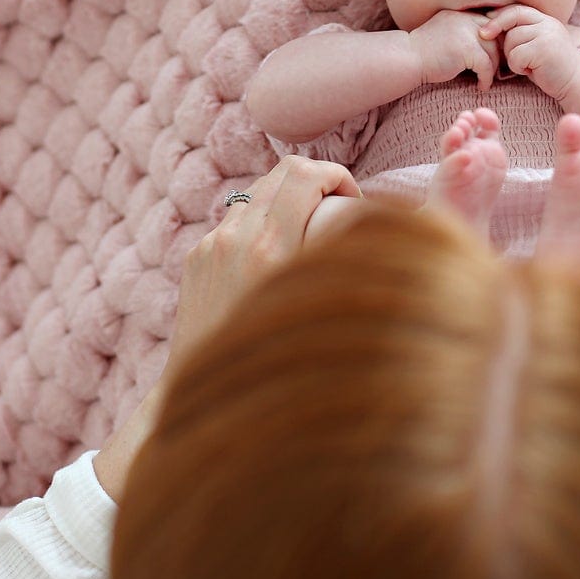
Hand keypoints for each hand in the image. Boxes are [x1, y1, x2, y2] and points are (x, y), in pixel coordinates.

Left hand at [166, 156, 360, 386]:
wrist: (209, 406)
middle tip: (338, 212)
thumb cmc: (278, 371)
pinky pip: (236, 220)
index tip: (354, 203)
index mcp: (269, 249)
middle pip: (281, 172)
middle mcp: (235, 240)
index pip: (305, 174)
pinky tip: (276, 258)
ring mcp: (210, 246)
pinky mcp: (195, 259)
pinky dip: (261, 224)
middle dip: (317, 182)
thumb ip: (341, 268)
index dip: (338, 177)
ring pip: (257, 193)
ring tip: (309, 235)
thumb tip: (384, 238)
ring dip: (288, 201)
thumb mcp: (319, 313)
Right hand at [406, 10, 501, 90]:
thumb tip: (486, 47)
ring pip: (493, 51)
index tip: (494, 57)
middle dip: (499, 53)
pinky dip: (487, 78)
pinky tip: (481, 86)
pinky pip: (486, 65)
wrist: (406, 59)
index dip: (495, 41)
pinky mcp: (467, 49)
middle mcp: (465, 19)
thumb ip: (462, 34)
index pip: (489, 23)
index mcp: (459, 15)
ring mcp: (466, 32)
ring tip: (487, 79)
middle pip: (496, 35)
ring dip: (493, 68)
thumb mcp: (445, 35)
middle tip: (496, 69)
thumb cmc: (422, 54)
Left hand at [478, 4, 579, 98]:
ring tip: (528, 65)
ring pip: (512, 40)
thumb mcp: (537, 45)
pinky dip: (518, 67)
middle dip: (504, 41)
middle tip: (509, 55)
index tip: (485, 30)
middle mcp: (547, 23)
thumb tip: (489, 26)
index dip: (499, 18)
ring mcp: (547, 35)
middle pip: (511, 23)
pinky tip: (531, 71)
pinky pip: (516, 56)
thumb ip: (521, 34)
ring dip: (513, 57)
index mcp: (545, 20)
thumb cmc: (551, 68)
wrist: (576, 83)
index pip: (516, 9)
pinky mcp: (544, 49)